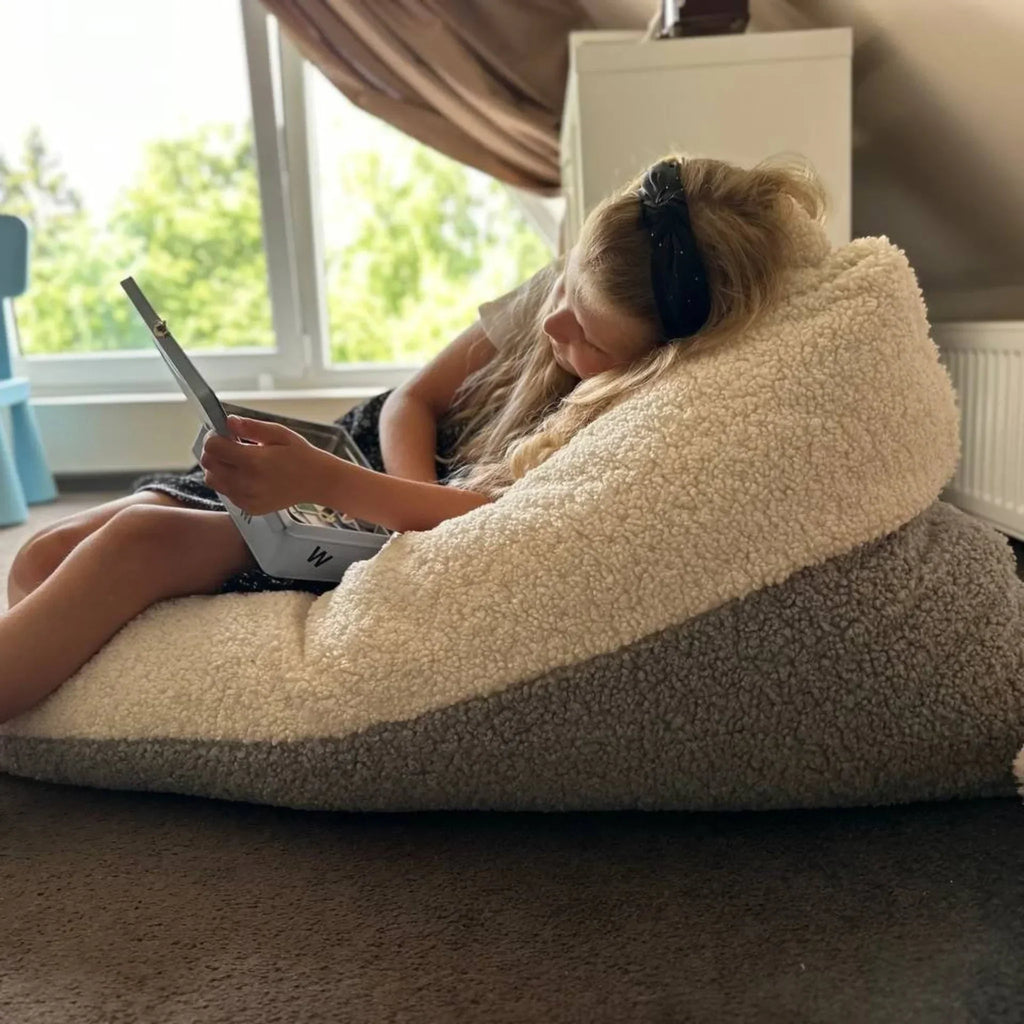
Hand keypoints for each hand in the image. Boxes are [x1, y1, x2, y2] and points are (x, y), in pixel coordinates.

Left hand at [199, 415, 328, 515]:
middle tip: (232, 446)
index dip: (215, 437)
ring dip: (219, 468)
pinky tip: (247, 476)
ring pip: (212, 479)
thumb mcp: (280, 433)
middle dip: (215, 451)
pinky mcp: (249, 507)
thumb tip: (229, 421)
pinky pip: (226, 493)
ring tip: (238, 461)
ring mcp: (246, 498)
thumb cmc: (301, 456)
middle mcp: (246, 482)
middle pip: (208, 463)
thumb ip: (252, 427)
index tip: (225, 434)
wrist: (317, 482)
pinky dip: (229, 482)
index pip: (212, 447)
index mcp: (253, 461)